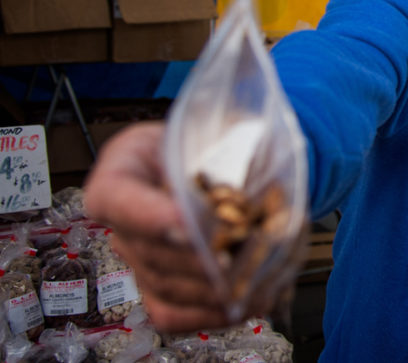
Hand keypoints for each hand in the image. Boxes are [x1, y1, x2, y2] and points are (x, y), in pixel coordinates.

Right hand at [84, 122, 230, 331]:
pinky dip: (212, 313)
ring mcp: (137, 258)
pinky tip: (248, 301)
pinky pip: (174, 313)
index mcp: (124, 168)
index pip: (117, 197)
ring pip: (166, 286)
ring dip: (214, 288)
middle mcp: (122, 219)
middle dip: (201, 258)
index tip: (190, 224)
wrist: (224, 160)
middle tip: (245, 254)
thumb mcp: (218, 126)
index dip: (151, 216)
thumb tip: (251, 176)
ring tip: (258, 276)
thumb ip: (225, 147)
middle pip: (150, 250)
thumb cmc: (216, 140)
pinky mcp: (157, 288)